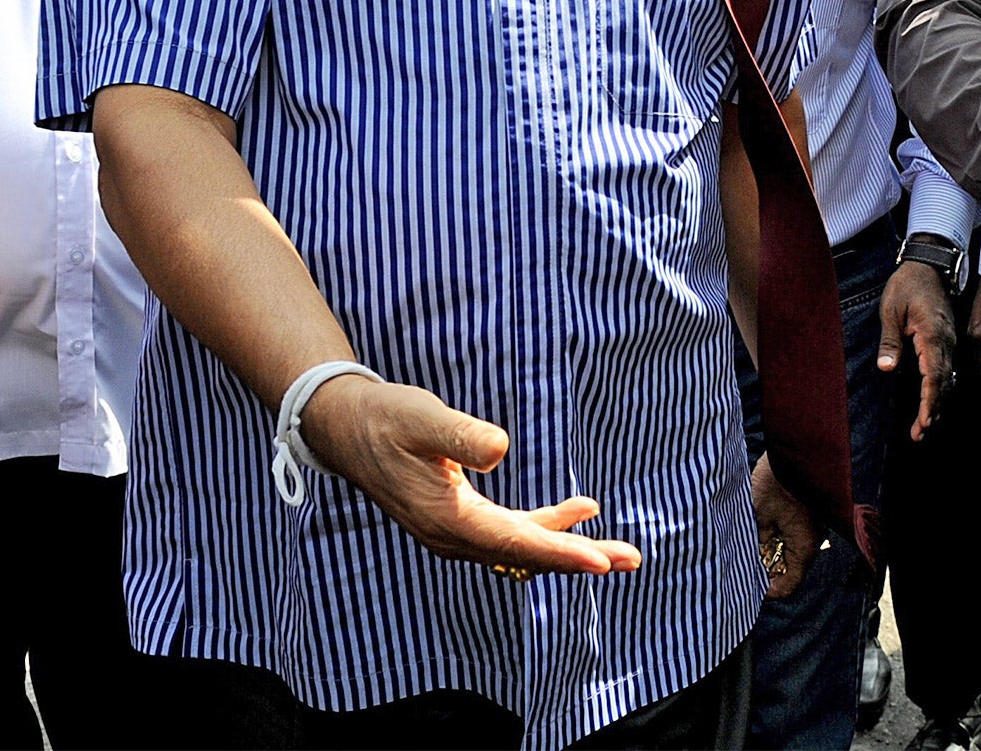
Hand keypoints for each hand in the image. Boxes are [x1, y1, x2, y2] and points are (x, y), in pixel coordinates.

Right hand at [299, 375, 642, 576]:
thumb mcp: (423, 417)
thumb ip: (461, 434)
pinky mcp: (460, 519)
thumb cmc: (387, 417)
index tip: (601, 562)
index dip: (561, 551)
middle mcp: (452, 536)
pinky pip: (511, 533)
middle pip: (526, 554)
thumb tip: (500, 450)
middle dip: (580, 558)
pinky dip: (546, 526)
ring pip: (522, 548)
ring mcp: (455, 532)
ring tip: (618, 549)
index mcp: (446, 518)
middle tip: (632, 559)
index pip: (514, 541)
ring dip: (569, 547)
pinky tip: (579, 510)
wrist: (348, 427)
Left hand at [750, 453, 819, 600]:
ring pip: (790, 552)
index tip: (749, 588)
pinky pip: (792, 536)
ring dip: (771, 553)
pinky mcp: (806, 514)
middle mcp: (811, 541)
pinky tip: (758, 530)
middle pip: (790, 570)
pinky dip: (776, 538)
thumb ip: (754, 540)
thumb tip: (748, 557)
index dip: (768, 591)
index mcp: (803, 547)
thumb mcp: (757, 514)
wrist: (795, 449)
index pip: (789, 584)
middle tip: (743, 567)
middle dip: (767, 571)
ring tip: (748, 547)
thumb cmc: (776, 481)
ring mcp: (811, 528)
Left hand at [879, 258, 956, 439]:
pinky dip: (939, 390)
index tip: (924, 421)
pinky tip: (931, 405)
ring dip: (936, 404)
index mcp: (933, 334)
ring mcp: (949, 341)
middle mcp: (946, 341)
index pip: (934, 375)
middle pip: (944, 383)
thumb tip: (887, 369)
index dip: (930, 400)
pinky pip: (945, 370)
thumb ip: (890, 341)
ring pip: (947, 379)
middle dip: (933, 411)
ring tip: (922, 428)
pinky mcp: (946, 341)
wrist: (928, 266)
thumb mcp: (891, 311)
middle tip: (918, 435)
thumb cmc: (906, 286)